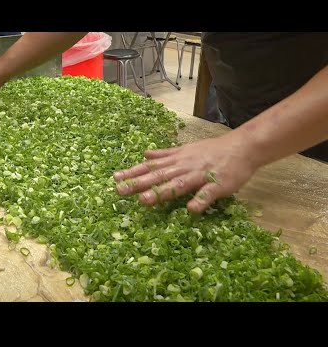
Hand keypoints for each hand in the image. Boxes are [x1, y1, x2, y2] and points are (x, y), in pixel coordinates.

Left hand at [113, 134, 258, 212]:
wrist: (243, 147)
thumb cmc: (212, 150)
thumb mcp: (185, 149)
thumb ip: (165, 153)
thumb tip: (145, 154)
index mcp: (177, 160)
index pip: (150, 166)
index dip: (132, 172)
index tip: (115, 178)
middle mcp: (184, 166)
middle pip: (159, 175)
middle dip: (138, 183)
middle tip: (119, 191)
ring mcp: (200, 175)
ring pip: (179, 183)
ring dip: (161, 191)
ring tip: (144, 201)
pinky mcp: (218, 184)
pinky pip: (208, 194)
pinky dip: (199, 201)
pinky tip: (190, 210)